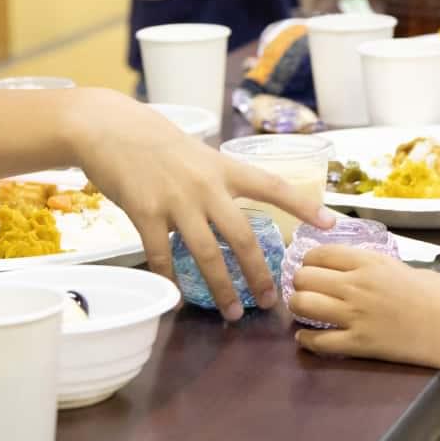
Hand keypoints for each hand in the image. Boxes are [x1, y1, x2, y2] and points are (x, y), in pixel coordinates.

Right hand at [71, 92, 334, 320]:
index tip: (330, 224)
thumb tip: (230, 212)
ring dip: (222, 289)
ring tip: (231, 313)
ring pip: (208, 255)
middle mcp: (207, 185)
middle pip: (244, 237)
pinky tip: (176, 297)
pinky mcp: (145, 212)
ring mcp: (176, 200)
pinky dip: (171, 280)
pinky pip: (162, 255)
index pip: (273, 187)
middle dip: (259, 274)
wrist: (109, 127)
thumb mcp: (197, 153)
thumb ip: (216, 182)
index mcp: (224, 168)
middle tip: (269, 301)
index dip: (303, 206)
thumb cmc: (154, 140)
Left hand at [290, 246, 439, 367]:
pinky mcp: (358, 343)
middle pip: (305, 277)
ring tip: (303, 310)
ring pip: (303, 305)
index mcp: (370, 263)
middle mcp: (356, 285)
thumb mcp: (409, 269)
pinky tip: (306, 337)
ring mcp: (355, 315)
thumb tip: (372, 270)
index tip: (309, 266)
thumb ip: (383, 267)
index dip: (308, 260)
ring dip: (297, 307)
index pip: (320, 253)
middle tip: (305, 289)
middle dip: (299, 282)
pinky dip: (306, 339)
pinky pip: (318, 341)